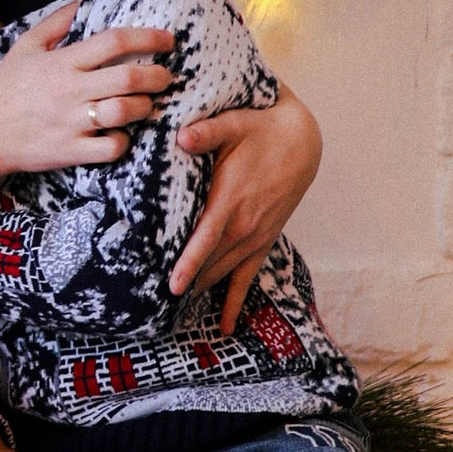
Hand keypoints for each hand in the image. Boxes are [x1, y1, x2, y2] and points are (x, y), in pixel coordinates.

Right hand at [0, 0, 173, 175]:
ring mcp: (72, 123)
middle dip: (157, 76)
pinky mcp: (71, 151)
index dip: (148, 38)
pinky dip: (123, 141)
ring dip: (144, 108)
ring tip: (146, 105)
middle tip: (166, 77)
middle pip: (128, 78)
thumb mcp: (27, 45)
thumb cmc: (6, 88)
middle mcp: (70, 90)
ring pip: (124, 112)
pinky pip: (112, 147)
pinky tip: (120, 135)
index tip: (168, 40)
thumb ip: (60, 20)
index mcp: (63, 62)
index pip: (114, 42)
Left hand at [172, 85, 323, 328]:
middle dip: (182, 282)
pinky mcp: (262, 242)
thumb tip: (182, 135)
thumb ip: (207, 131)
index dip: (189, 262)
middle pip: (208, 263)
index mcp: (232, 200)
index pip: (206, 237)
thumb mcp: (234, 123)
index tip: (171, 285)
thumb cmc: (261, 128)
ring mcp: (255, 237)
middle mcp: (244, 226)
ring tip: (170, 316)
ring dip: (199, 292)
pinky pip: (247, 278)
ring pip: (221, 274)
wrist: (302, 141)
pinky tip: (225, 328)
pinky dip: (234, 303)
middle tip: (150, 304)